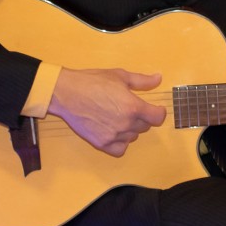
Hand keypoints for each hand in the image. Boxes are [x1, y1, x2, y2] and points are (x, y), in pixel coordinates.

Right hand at [48, 68, 165, 155]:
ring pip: (133, 137)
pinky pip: (121, 149)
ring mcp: (114, 136)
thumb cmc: (93, 81)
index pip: (158, 117)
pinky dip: (121, 142)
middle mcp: (126, 124)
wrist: (67, 93)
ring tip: (117, 116)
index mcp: (133, 107)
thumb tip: (159, 78)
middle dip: (141, 117)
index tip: (155, 109)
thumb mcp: (120, 76)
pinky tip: (114, 131)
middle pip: (145, 126)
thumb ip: (142, 81)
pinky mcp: (102, 144)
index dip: (158, 112)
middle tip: (128, 107)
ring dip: (130, 129)